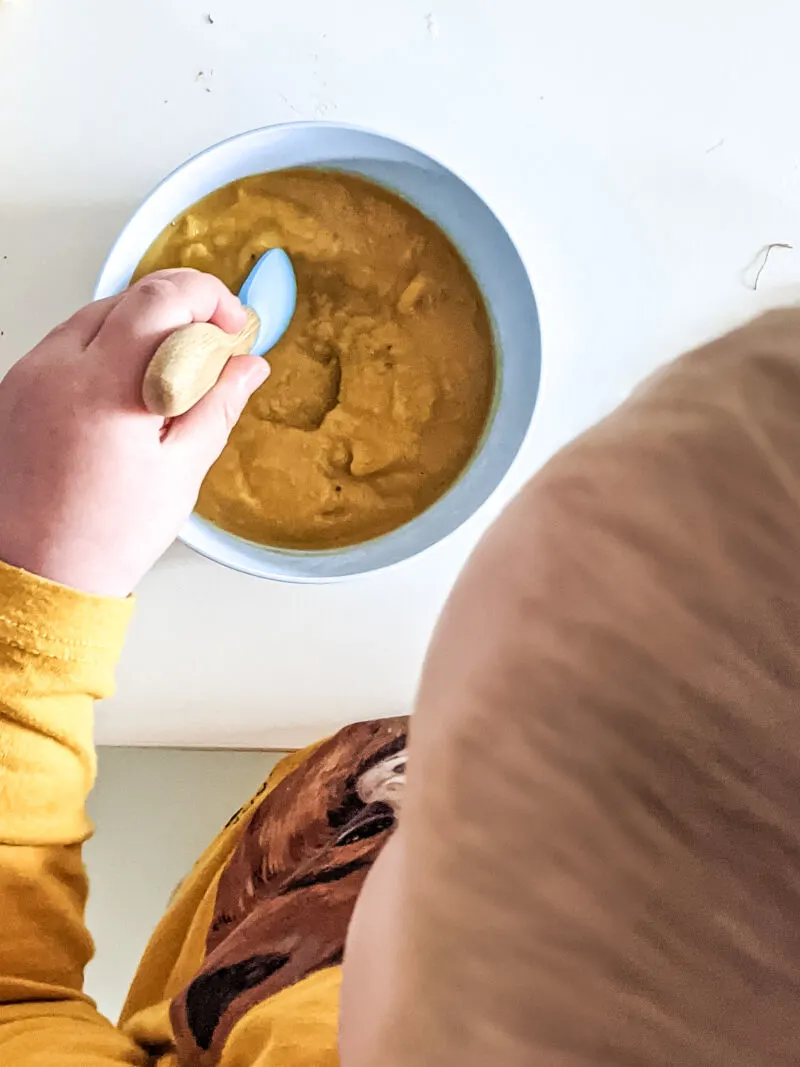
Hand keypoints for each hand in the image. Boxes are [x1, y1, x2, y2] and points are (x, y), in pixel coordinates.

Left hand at [0, 269, 269, 596]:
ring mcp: (29, 374)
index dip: (210, 297)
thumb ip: (218, 405)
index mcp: (106, 387)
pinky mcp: (15, 388)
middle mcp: (58, 367)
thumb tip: (248, 365)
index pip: (162, 297)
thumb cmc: (104, 537)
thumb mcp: (181, 472)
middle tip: (214, 350)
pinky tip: (130, 393)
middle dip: (182, 310)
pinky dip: (108, 350)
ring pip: (98, 316)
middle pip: (131, 298)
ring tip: (173, 379)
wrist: (33, 573)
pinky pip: (69, 344)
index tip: (235, 326)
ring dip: (144, 329)